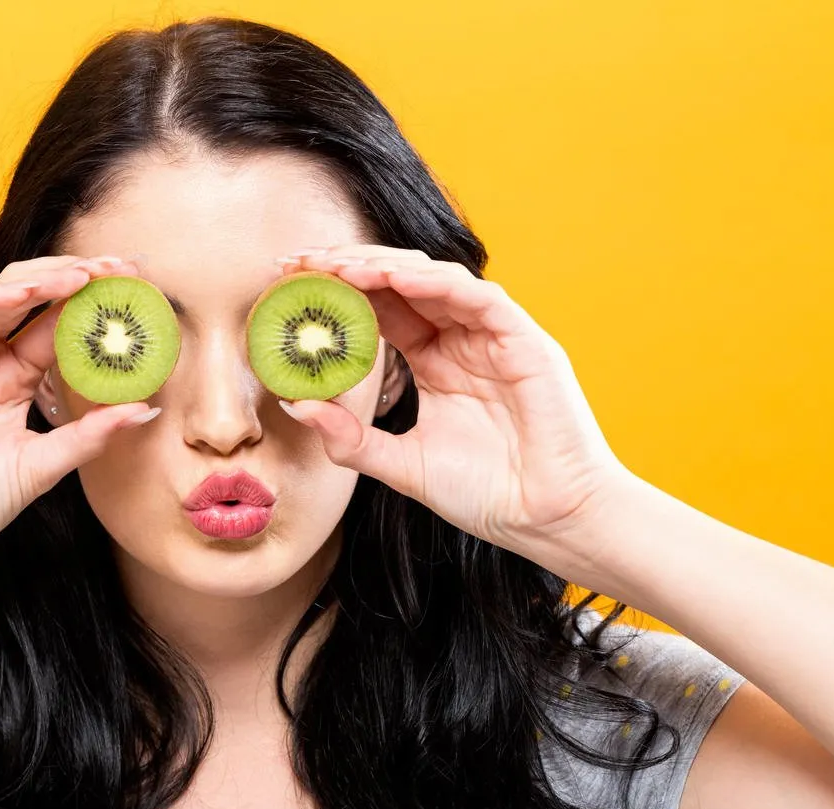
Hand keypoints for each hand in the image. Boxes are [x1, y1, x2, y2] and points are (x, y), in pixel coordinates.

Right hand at [0, 254, 161, 580]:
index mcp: (11, 381)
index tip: (135, 288)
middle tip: (117, 267)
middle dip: (73, 277)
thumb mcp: (42, 465)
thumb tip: (145, 410)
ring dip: (38, 279)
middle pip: (29, 301)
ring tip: (82, 274)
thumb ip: (90, 435)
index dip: (92, 304)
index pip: (56, 327)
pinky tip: (23, 292)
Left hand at [277, 246, 631, 574]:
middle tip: (297, 261)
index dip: (336, 290)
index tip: (287, 283)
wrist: (546, 521)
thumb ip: (351, 438)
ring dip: (383, 266)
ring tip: (335, 264)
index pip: (380, 308)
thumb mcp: (402, 465)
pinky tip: (394, 279)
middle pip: (400, 284)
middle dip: (348, 266)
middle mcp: (462, 339)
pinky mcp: (525, 341)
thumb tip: (296, 405)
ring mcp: (494, 336)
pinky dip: (435, 283)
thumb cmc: (487, 495)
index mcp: (435, 361)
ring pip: (434, 280)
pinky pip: (477, 298)